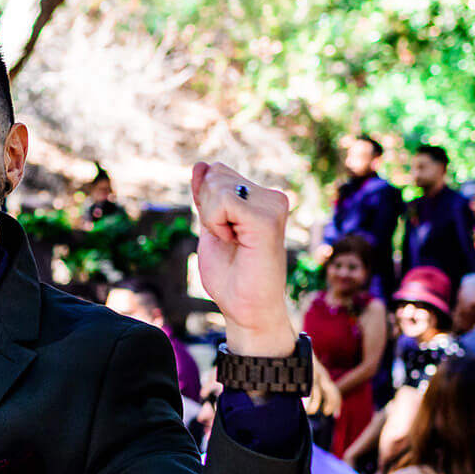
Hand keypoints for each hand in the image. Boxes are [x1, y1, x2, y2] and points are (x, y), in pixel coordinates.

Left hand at [192, 161, 296, 357]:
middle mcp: (272, 197)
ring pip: (218, 185)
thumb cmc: (231, 276)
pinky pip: (224, 201)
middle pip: (216, 173)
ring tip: (234, 242)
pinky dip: (216, 223)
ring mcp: (274, 205)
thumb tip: (201, 164)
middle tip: (228, 239)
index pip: (217, 172)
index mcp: (260, 198)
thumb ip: (207, 197)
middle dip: (207, 208)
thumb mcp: (211, 228)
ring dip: (212, 219)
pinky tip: (234, 241)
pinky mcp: (268, 217)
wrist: (246, 309)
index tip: (223, 232)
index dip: (206, 202)